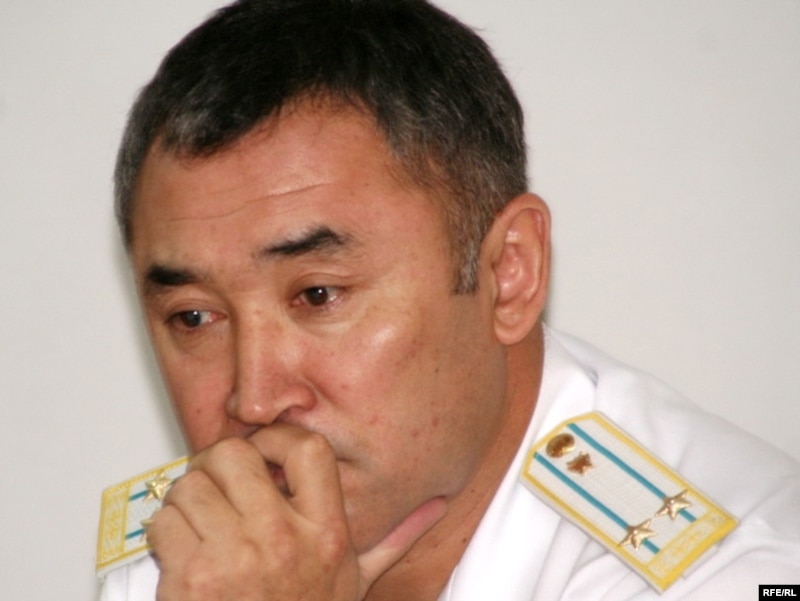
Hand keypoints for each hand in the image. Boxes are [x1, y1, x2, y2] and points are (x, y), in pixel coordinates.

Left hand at [146, 424, 445, 600]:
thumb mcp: (356, 580)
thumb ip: (394, 538)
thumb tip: (435, 505)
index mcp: (326, 532)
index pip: (306, 449)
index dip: (276, 437)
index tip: (262, 448)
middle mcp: (281, 538)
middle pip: (234, 455)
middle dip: (216, 462)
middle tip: (216, 480)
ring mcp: (235, 557)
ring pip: (189, 485)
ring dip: (185, 498)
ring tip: (199, 518)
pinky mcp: (193, 578)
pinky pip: (162, 522)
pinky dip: (164, 531)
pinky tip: (184, 550)